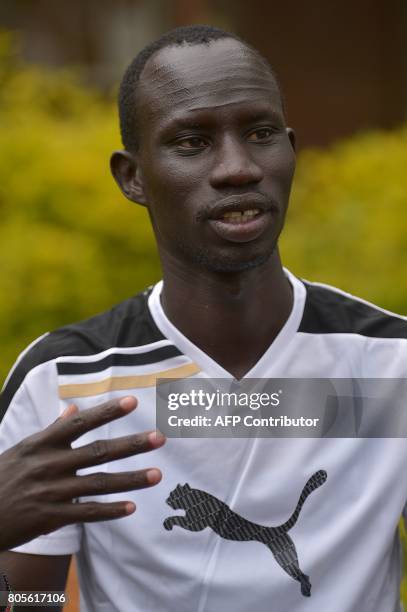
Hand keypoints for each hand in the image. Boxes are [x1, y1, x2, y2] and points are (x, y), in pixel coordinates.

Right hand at [0, 396, 164, 550]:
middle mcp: (50, 464)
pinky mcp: (50, 517)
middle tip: (159, 438)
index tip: (132, 401)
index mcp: (43, 443)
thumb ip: (52, 430)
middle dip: (131, 444)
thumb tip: (72, 407)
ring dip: (130, 479)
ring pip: (98, 483)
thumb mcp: (23, 448)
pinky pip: (86, 513)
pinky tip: (132, 507)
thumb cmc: (3, 476)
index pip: (81, 423)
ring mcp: (51, 492)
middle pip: (98, 452)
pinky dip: (109, 510)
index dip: (107, 412)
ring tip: (157, 475)